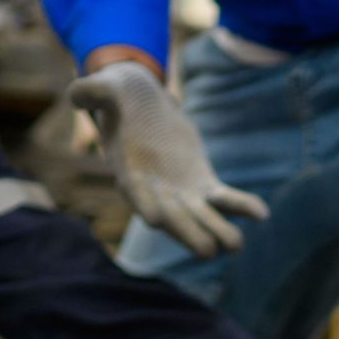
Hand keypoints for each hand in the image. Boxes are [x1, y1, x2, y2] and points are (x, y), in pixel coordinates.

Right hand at [71, 62, 268, 257]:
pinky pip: (222, 199)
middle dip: (188, 232)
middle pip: (172, 215)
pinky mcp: (200, 183)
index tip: (154, 220)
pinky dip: (240, 206)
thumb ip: (93, 91)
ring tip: (237, 245)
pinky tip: (261, 214)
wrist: (140, 99)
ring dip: (217, 230)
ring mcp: (179, 190)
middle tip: (207, 252)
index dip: (144, 204)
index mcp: (128, 170)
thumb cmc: (118, 93)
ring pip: (199, 216)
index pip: (136, 192)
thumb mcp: (106, 86)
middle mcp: (154, 189)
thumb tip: (77, 93)